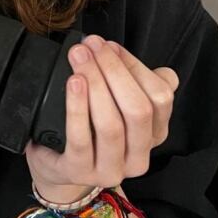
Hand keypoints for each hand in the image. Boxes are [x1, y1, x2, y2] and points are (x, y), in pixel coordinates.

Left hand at [24, 35, 178, 202]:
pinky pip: (81, 139)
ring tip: (79, 58)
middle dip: (113, 71)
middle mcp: (139, 156)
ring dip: (95, 84)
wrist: (57, 163)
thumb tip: (119, 50)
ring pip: (112, 125)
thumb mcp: (114, 103)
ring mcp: (111, 168)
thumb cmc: (89, 128)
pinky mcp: (80, 171)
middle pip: (138, 110)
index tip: (109, 46)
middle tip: (90, 47)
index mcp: (154, 134)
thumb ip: (128, 79)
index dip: (134, 66)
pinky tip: (73, 84)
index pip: (160, 97)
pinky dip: (77, 107)